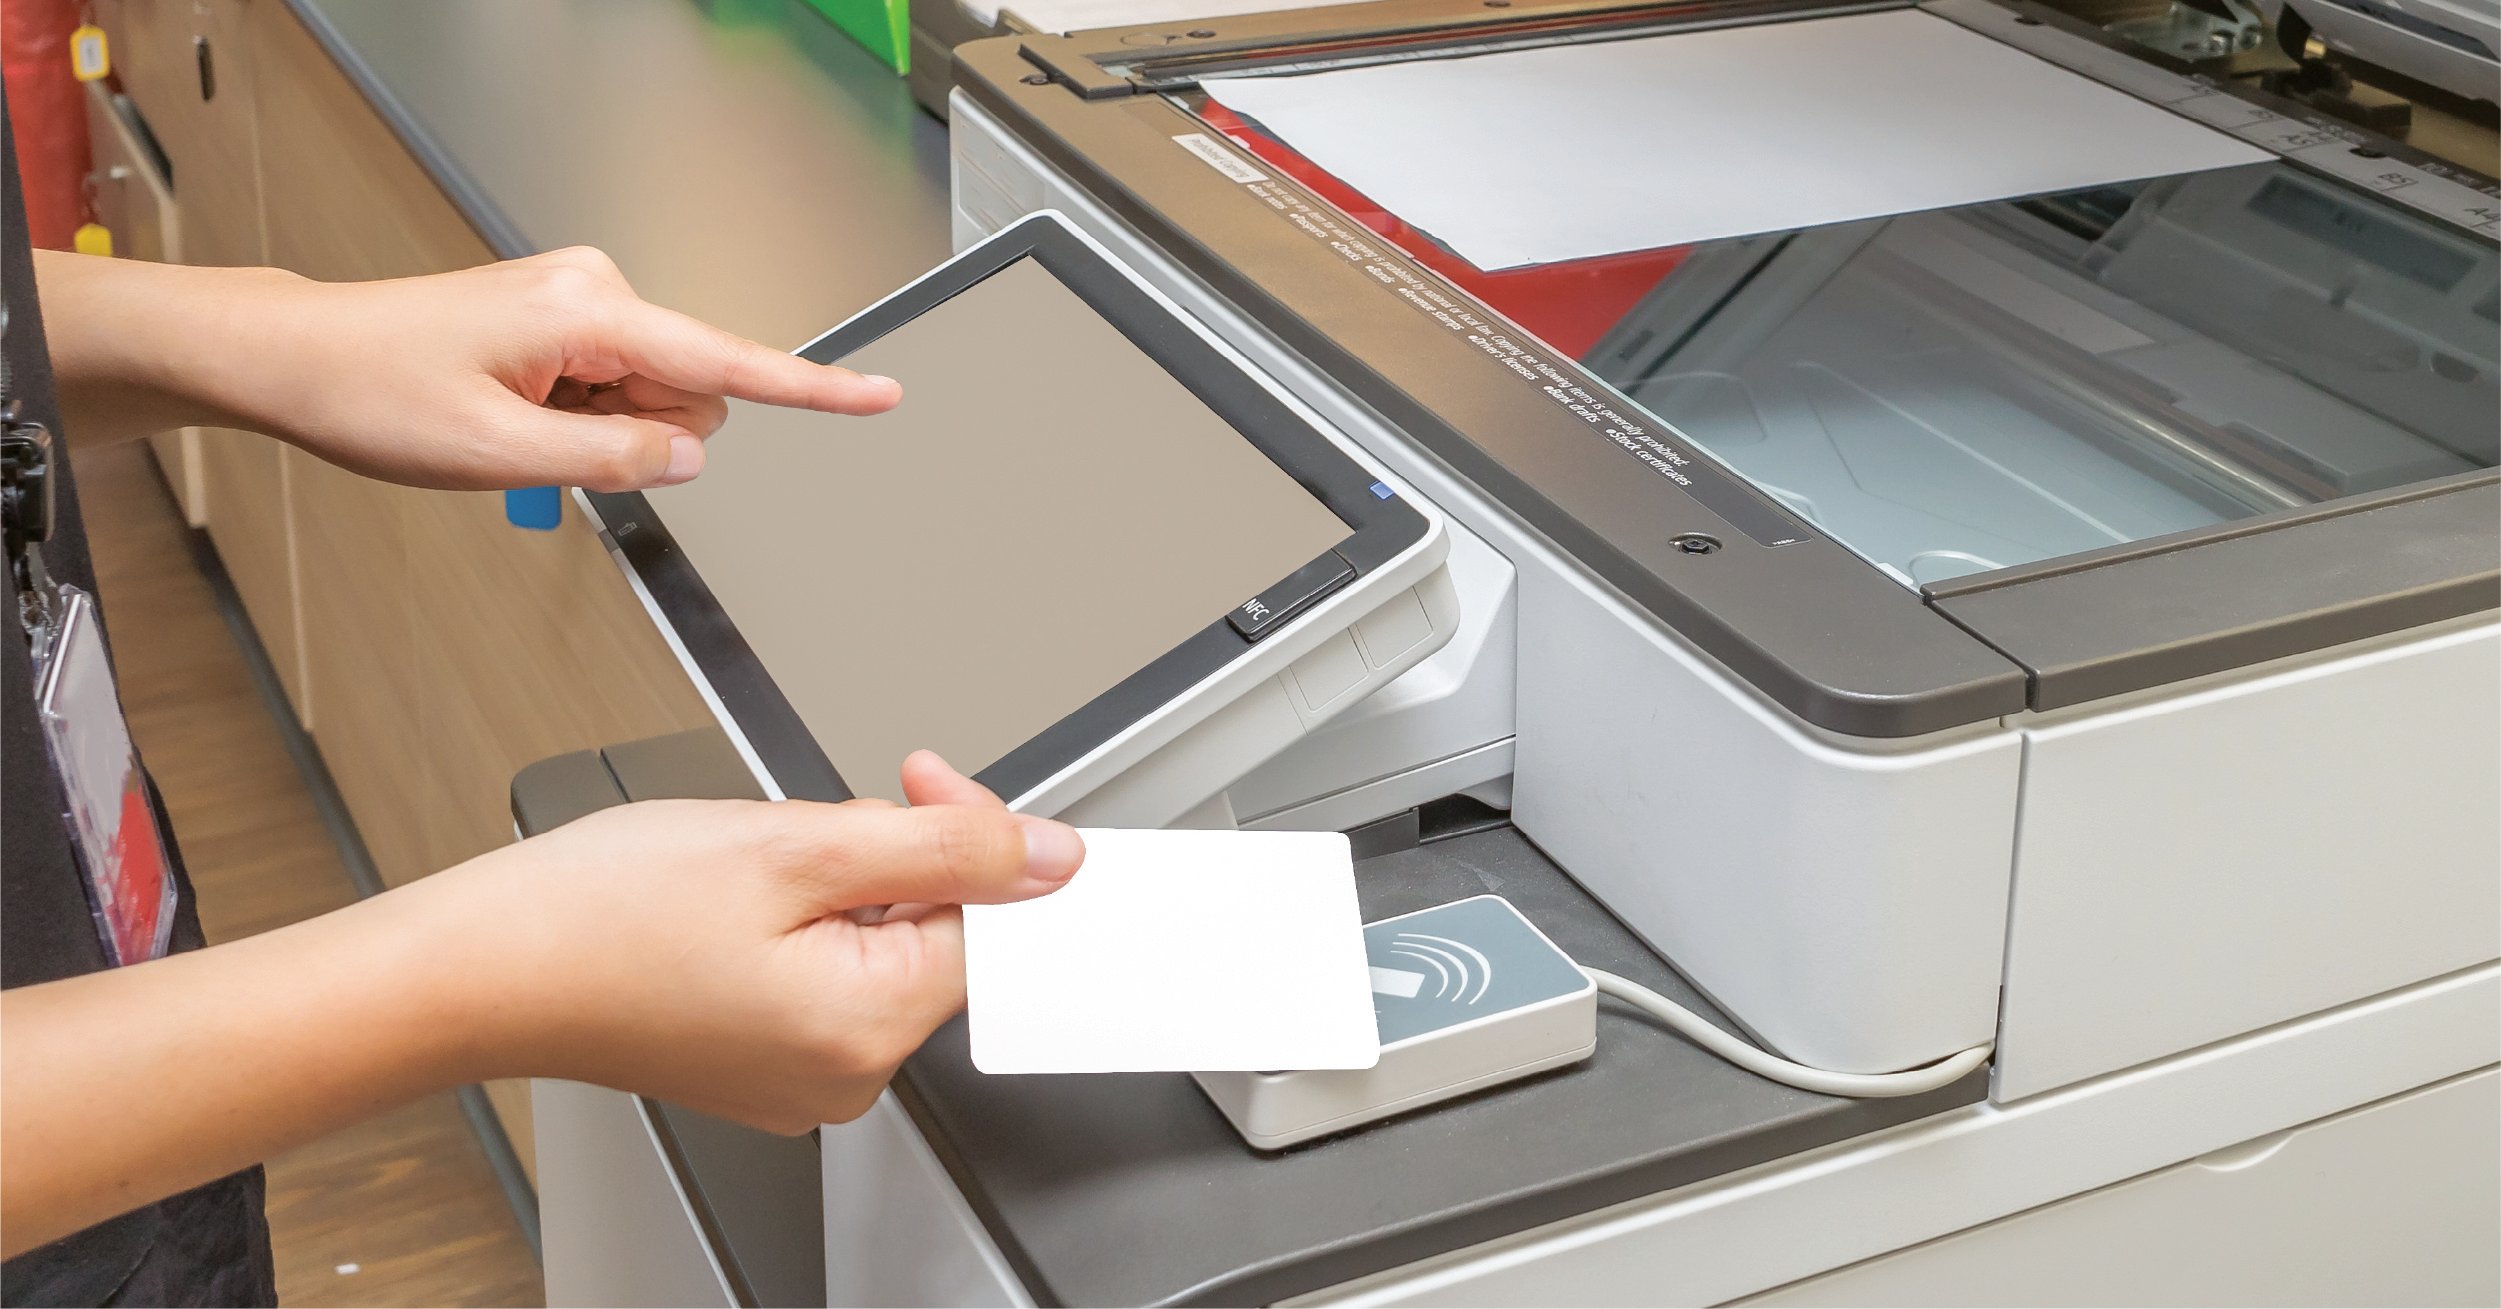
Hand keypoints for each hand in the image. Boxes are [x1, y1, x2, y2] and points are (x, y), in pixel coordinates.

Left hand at [197, 247, 900, 490]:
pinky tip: (519, 412)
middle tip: (546, 444)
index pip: (728, 362)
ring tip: (518, 423)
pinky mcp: (568, 319)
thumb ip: (614, 459)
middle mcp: (597, 290)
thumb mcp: (499, 454)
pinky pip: (618, 388)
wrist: (302, 358)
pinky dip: (583, 418)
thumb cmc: (374, 391)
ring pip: (655, 398)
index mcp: (589, 311)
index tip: (879, 396)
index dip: (812, 389)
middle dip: (641, 437)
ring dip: (605, 431)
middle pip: (691, 393)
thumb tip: (690, 455)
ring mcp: (583, 302)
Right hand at [414, 752, 1080, 1130]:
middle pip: (939, 933)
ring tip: (755, 861)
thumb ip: (944, 848)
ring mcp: (804, 1077)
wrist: (479, 967)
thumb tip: (1049, 859)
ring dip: (845, 880)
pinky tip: (740, 900)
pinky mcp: (764, 1063)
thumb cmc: (602, 912)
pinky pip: (827, 974)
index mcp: (870, 1028)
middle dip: (895, 854)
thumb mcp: (797, 845)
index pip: (994, 922)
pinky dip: (805, 920)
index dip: (969, 836)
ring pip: (880, 945)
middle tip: (808, 821)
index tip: (923, 785)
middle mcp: (848, 1074)